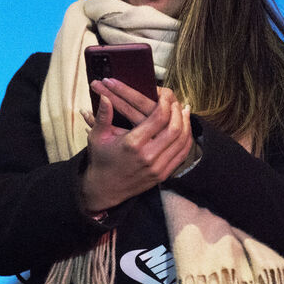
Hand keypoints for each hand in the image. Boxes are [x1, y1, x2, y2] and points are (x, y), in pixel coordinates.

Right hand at [79, 79, 194, 214]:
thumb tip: (105, 97)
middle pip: (174, 128)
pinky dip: (186, 140)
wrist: (105, 189)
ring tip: (184, 111)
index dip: (166, 103)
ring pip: (182, 141)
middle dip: (178, 111)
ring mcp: (157, 167)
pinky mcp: (162, 175)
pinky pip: (182, 155)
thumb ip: (103, 116)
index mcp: (132, 144)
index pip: (159, 118)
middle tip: (176, 101)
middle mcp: (148, 156)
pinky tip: (185, 129)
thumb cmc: (101, 159)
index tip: (165, 94)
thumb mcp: (97, 136)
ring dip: (186, 124)